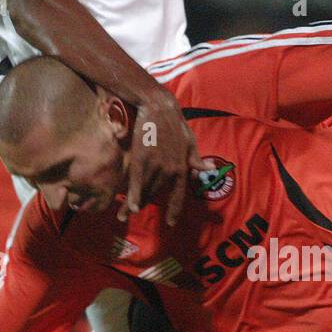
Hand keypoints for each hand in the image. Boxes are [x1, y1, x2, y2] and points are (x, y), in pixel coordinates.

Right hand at [128, 85, 209, 225]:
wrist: (159, 108)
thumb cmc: (176, 124)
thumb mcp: (190, 142)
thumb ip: (196, 158)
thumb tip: (209, 169)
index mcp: (183, 169)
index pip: (178, 196)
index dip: (174, 211)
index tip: (170, 223)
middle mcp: (170, 172)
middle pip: (156, 195)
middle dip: (145, 206)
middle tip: (134, 216)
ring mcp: (155, 167)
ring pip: (145, 191)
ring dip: (132, 205)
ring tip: (122, 216)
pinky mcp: (141, 160)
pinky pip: (136, 183)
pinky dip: (132, 196)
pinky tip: (129, 208)